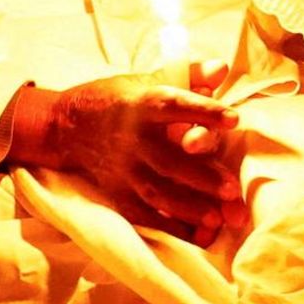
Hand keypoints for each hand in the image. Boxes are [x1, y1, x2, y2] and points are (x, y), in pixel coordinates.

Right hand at [13, 73, 242, 243]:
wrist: (69, 126)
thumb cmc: (120, 100)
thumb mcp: (149, 80)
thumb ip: (189, 75)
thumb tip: (220, 68)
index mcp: (143, 104)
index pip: (175, 105)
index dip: (204, 111)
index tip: (234, 120)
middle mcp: (132, 138)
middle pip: (168, 160)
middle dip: (201, 176)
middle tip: (232, 190)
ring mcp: (123, 169)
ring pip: (157, 192)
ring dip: (188, 208)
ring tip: (218, 219)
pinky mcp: (117, 192)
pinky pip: (144, 214)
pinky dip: (170, 227)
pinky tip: (197, 235)